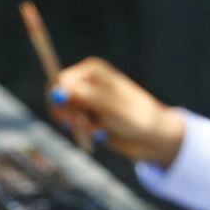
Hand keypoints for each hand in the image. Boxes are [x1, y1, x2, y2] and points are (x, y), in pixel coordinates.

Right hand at [47, 58, 185, 166]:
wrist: (154, 138)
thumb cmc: (136, 116)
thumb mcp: (109, 104)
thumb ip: (82, 96)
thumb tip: (56, 89)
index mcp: (92, 70)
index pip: (61, 79)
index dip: (60, 96)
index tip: (70, 112)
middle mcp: (87, 83)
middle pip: (58, 95)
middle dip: (66, 112)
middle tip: (79, 124)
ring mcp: (88, 102)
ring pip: (65, 113)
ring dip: (78, 124)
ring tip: (98, 130)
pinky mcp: (89, 119)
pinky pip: (76, 126)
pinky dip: (87, 132)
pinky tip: (103, 134)